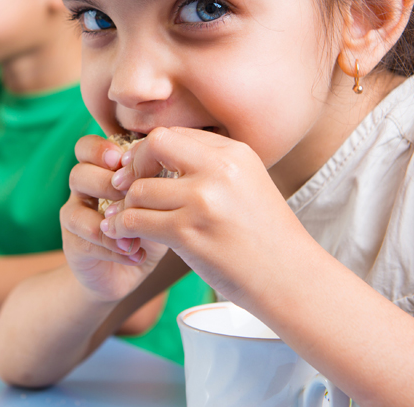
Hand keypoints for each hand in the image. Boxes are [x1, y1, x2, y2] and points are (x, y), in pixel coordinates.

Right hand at [61, 134, 168, 303]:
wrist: (126, 273)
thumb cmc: (147, 229)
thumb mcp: (157, 203)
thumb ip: (158, 183)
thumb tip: (176, 167)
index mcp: (101, 171)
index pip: (87, 147)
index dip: (101, 150)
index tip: (124, 161)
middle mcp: (83, 190)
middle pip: (79, 172)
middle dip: (106, 182)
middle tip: (131, 196)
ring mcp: (76, 216)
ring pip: (75, 208)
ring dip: (108, 215)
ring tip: (136, 231)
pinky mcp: (74, 244)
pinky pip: (86, 238)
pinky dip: (113, 246)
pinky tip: (136, 253)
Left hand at [100, 127, 310, 307]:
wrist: (291, 279)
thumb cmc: (266, 237)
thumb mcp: (247, 185)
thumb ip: (211, 168)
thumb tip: (161, 156)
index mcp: (235, 153)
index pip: (175, 134)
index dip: (150, 151)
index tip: (142, 170)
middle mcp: (219, 170)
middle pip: (154, 145)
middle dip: (134, 165)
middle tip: (126, 187)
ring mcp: (203, 200)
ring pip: (139, 189)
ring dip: (126, 206)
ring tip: (124, 219)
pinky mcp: (189, 233)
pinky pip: (136, 220)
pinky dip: (123, 228)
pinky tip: (123, 235)